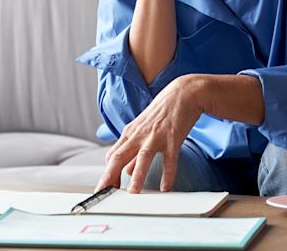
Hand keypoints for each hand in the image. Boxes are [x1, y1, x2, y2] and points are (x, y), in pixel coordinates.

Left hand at [95, 75, 206, 192]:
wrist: (182, 93)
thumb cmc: (161, 113)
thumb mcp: (143, 130)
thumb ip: (134, 152)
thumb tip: (126, 171)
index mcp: (130, 134)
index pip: (112, 156)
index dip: (107, 173)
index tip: (104, 189)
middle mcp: (139, 135)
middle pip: (119, 156)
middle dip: (110, 176)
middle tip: (104, 193)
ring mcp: (155, 136)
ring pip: (142, 157)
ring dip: (137, 176)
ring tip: (133, 192)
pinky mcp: (173, 137)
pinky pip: (169, 159)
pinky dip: (168, 174)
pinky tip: (165, 187)